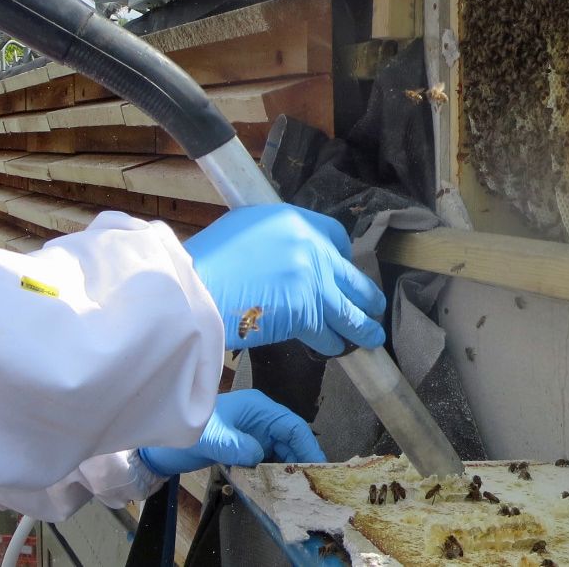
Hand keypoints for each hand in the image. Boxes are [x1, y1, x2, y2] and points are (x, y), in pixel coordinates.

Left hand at [138, 389, 325, 473]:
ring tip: (295, 489)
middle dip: (300, 459)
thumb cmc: (186, 432)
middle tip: (310, 484)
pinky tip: (275, 488)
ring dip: (286, 469)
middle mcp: (258, 419)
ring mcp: (251, 434)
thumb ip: (236, 445)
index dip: (307, 444)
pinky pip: (265, 460)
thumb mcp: (211, 438)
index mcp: (256, 408)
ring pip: (279, 451)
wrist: (160, 447)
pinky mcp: (243, 448)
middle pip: (289, 439)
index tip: (318, 465)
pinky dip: (271, 473)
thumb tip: (260, 457)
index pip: (291, 424)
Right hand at [183, 204, 386, 355]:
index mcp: (294, 221)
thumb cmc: (208, 259)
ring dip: (361, 326)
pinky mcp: (305, 313)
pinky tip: (337, 348)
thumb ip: (275, 237)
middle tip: (374, 306)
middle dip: (365, 295)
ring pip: (348, 308)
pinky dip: (333, 343)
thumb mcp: (244, 227)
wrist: (194, 288)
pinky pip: (327, 331)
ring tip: (372, 336)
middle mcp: (310, 248)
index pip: (335, 236)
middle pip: (350, 274)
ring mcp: (311, 281)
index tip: (343, 269)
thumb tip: (287, 254)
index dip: (343, 256)